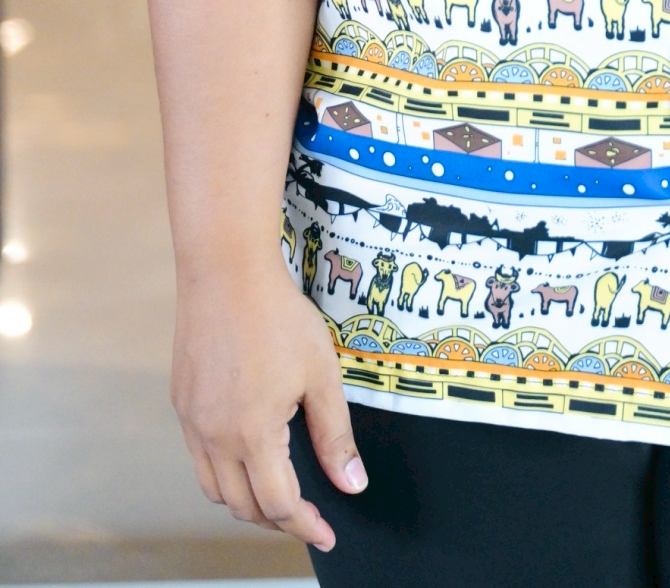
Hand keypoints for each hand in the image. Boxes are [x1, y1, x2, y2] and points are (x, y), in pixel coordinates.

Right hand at [171, 258, 366, 550]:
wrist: (226, 271)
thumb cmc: (277, 316)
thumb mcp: (321, 374)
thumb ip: (334, 434)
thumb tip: (351, 483)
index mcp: (251, 435)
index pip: (278, 504)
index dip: (305, 525)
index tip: (326, 534)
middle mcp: (213, 437)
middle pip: (242, 505)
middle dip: (277, 518)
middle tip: (308, 514)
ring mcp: (191, 421)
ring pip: (214, 488)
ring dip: (246, 500)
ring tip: (278, 491)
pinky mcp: (181, 403)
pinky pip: (199, 458)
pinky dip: (224, 471)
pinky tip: (247, 454)